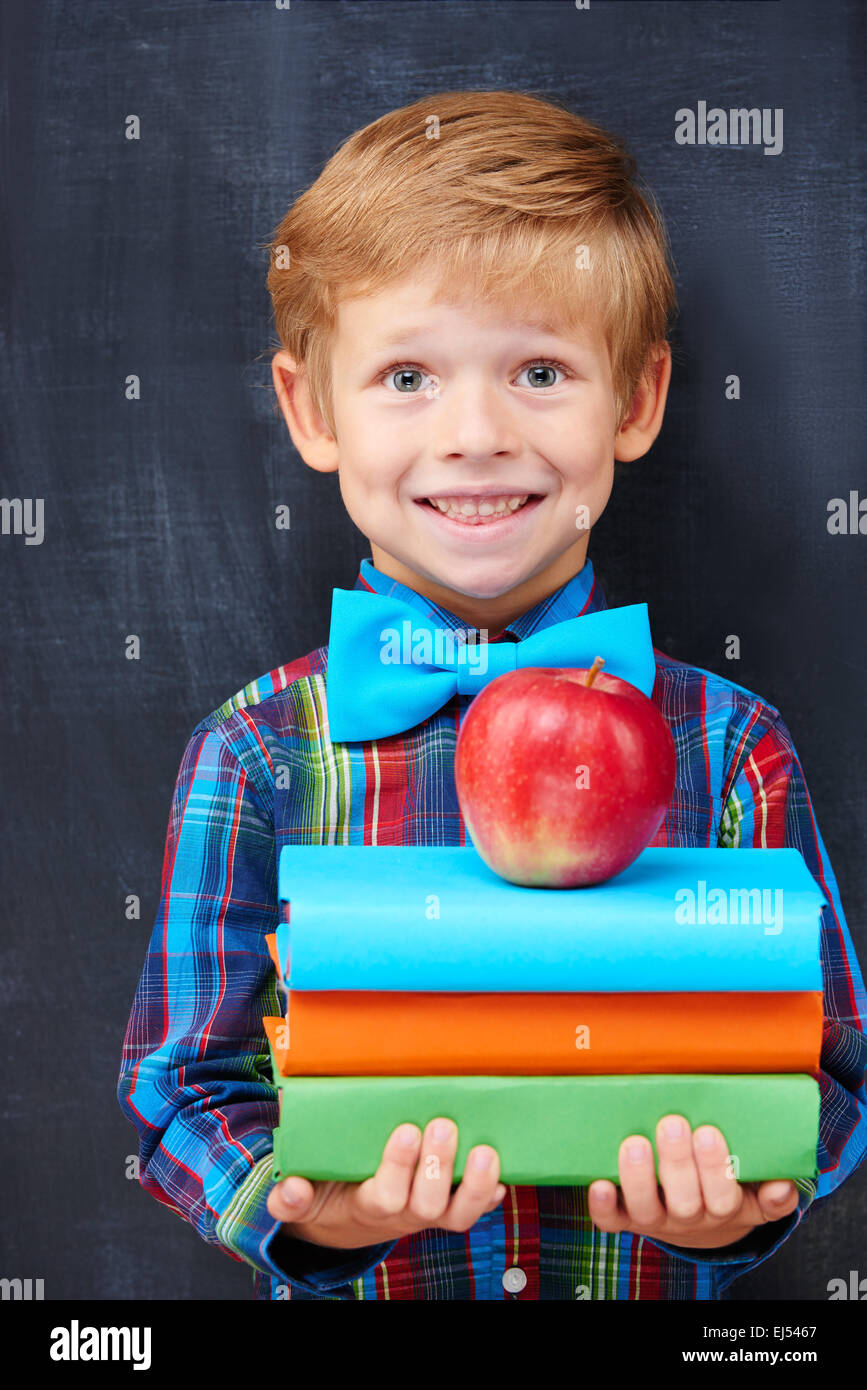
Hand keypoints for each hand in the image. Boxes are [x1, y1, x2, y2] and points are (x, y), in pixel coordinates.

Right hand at [266, 1118, 506, 1248]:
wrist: (349, 1218)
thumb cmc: (330, 1191)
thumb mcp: (304, 1196)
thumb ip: (290, 1196)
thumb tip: (289, 1191)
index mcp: (367, 1205)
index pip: (386, 1196)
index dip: (399, 1167)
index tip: (407, 1129)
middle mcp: (404, 1214)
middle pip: (428, 1204)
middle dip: (438, 1166)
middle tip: (444, 1125)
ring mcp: (429, 1213)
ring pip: (459, 1214)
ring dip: (476, 1184)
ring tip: (486, 1150)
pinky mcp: (448, 1207)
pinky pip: (475, 1209)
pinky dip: (490, 1194)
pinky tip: (502, 1175)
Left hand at [588, 1115, 799, 1249]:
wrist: (699, 1221)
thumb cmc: (725, 1186)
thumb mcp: (755, 1188)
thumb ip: (772, 1188)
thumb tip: (783, 1184)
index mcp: (726, 1207)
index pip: (725, 1197)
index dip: (716, 1169)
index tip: (708, 1131)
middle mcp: (691, 1218)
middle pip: (686, 1202)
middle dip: (678, 1163)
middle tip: (672, 1122)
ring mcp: (657, 1220)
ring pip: (648, 1209)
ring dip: (639, 1178)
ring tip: (635, 1143)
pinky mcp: (628, 1220)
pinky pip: (613, 1222)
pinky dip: (604, 1206)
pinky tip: (599, 1183)